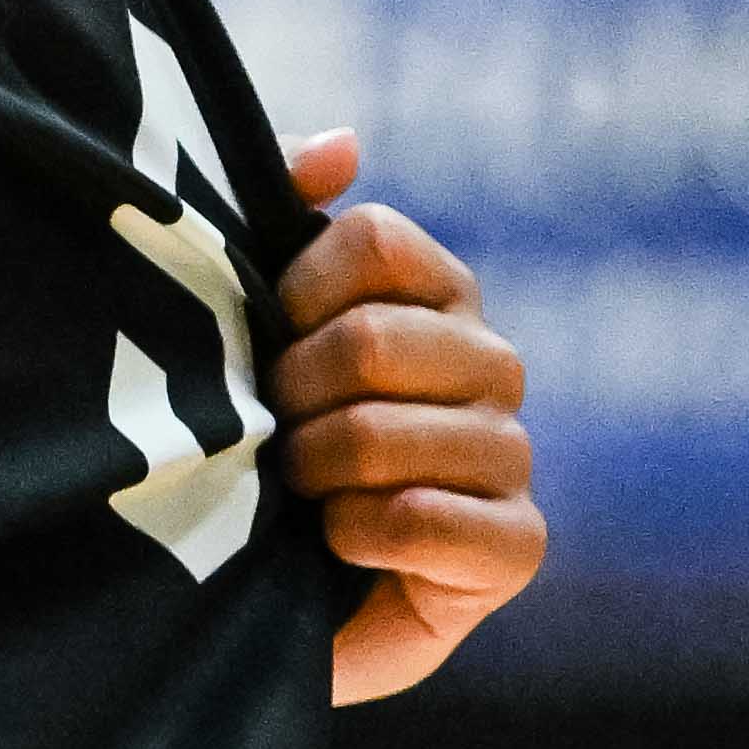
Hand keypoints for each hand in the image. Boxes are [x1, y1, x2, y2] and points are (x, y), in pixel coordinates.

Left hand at [267, 129, 541, 703]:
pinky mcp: (515, 547)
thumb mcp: (232, 320)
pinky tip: (335, 545)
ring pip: (394, 434)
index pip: (377, 242)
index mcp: (428, 295)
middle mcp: (487, 363)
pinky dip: (360, 534)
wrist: (238, 603)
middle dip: (289, 395)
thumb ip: (270, 211)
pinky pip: (433, 520)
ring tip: (290, 493)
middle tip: (262, 434)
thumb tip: (344, 146)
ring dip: (314, 472)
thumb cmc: (236, 447)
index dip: (294, 292)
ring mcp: (510, 455)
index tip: (258, 340)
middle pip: (378, 339)